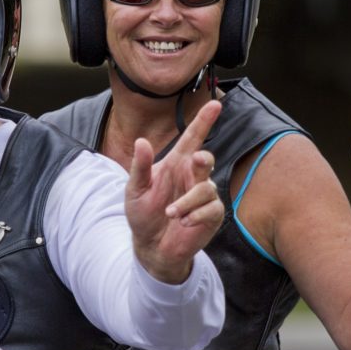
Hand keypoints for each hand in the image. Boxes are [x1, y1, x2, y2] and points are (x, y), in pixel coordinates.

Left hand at [126, 100, 224, 283]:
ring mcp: (204, 195)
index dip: (204, 121)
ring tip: (171, 213)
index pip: (193, 138)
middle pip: (206, 158)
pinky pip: (211, 208)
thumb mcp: (135, 189)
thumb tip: (141, 141)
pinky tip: (182, 222)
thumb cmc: (143, 214)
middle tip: (197, 160)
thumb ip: (139, 166)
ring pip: (206, 188)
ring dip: (187, 201)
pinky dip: (194, 215)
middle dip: (203, 159)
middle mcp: (192, 176)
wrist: (150, 246)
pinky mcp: (211, 214)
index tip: (216, 104)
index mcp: (176, 164)